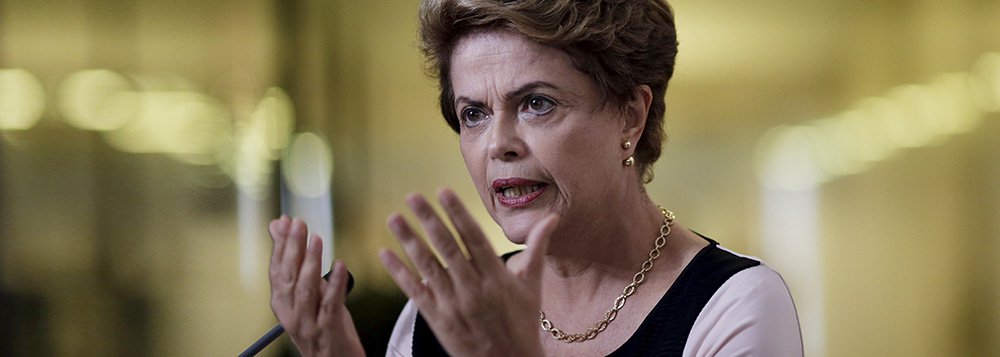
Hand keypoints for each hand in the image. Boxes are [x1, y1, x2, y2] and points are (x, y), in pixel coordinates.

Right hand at [268, 216, 364, 356]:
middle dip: (292, 248)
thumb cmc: (321, 324)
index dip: (281, 245)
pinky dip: (336, 284)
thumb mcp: (307, 294)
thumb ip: (296, 263)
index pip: (277, 269)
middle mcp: (290, 314)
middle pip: (288, 277)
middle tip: (299, 224)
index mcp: (281, 303)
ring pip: (306, 289)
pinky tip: (342, 266)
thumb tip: (280, 228)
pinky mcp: (328, 330)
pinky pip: (331, 304)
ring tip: (317, 239)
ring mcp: (307, 323)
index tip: (286, 221)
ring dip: (311, 262)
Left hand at [379, 189, 558, 355]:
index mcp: (496, 277)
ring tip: (394, 218)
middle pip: (447, 247)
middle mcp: (473, 288)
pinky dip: (399, 272)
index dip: (458, 214)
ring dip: (409, 240)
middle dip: (429, 220)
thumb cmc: (522, 322)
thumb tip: (552, 217)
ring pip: (428, 266)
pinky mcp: (437, 319)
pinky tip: (385, 254)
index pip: (474, 238)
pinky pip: (415, 292)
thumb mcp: (533, 285)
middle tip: (413, 196)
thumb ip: (538, 248)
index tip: (443, 192)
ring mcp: (453, 304)